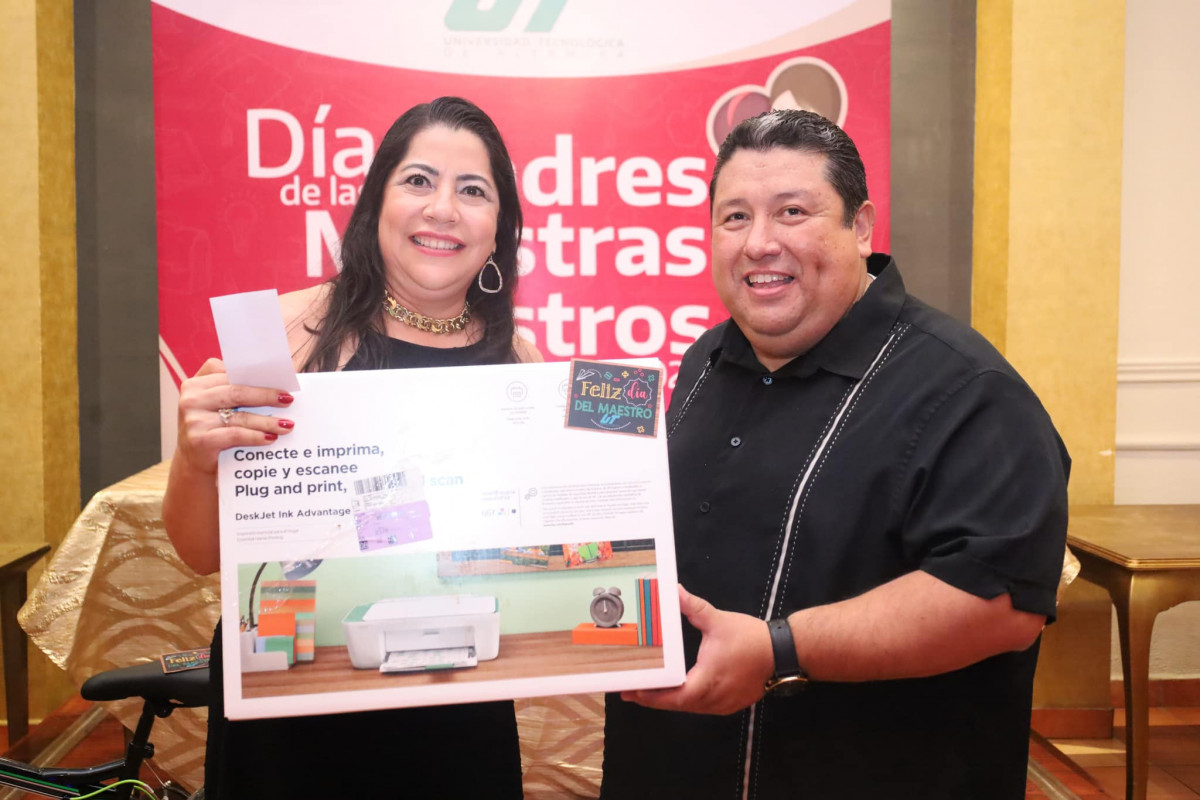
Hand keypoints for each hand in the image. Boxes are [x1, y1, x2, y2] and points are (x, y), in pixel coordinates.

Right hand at [175, 358, 296, 474]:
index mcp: (195, 384)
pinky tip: (271, 438)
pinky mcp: (199, 440)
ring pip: (239, 416)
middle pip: (236, 392)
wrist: (194, 462)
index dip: (256, 376)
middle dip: (266, 396)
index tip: (280, 381)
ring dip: (267, 421)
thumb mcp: (216, 406)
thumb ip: (233, 389)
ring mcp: (193, 420)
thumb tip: (272, 383)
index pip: (230, 375)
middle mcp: (191, 399)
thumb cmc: (212, 429)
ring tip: (286, 425)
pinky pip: (235, 435)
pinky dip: (256, 436)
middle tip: (288, 400)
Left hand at [621, 585, 773, 715]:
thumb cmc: (751, 639)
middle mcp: (713, 699)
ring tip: (649, 690)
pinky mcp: (730, 704)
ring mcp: (723, 705)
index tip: (632, 691)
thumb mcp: (718, 621)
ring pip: (690, 707)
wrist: (783, 652)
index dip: (651, 696)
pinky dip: (687, 700)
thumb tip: (676, 591)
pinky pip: (702, 706)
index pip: (673, 697)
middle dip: (654, 698)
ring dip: (670, 700)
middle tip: (631, 691)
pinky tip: (678, 690)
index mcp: (707, 681)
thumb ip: (693, 607)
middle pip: (677, 705)